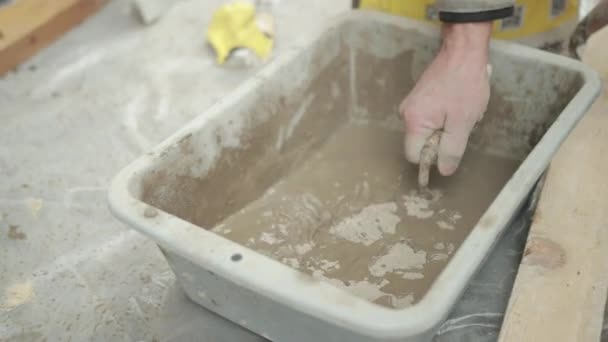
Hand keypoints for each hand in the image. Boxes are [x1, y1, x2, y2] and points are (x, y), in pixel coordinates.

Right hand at [400, 22, 491, 175]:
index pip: (414, 156)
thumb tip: (443, 171)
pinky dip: (445, 116)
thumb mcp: (463, 122)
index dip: (432, 157)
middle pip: (421, 143)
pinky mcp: (419, 97)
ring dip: (446, 127)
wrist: (463, 50)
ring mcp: (411, 104)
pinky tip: (458, 103)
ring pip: (427, 130)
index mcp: (413, 121)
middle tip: (460, 123)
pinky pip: (429, 118)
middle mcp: (406, 113)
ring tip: (461, 110)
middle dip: (442, 139)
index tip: (451, 146)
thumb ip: (452, 150)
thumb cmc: (464, 84)